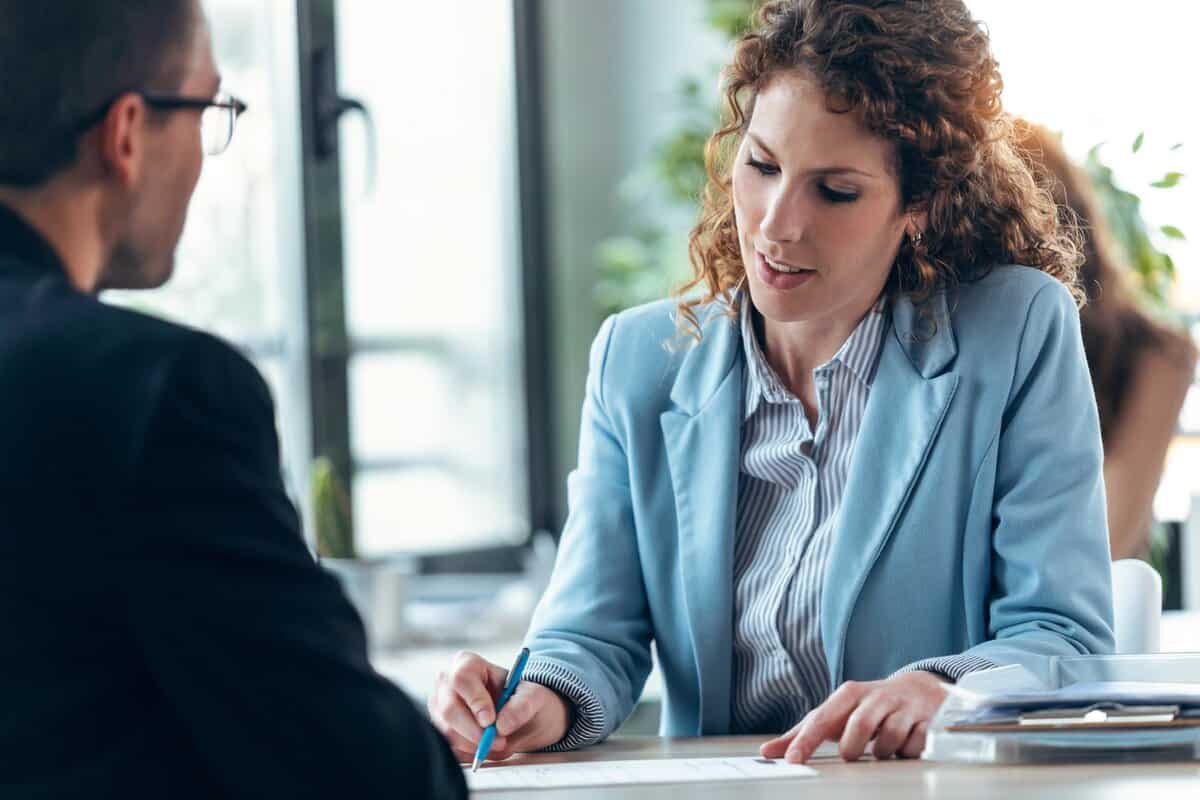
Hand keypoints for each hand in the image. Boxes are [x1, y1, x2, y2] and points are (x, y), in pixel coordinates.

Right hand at [428, 650, 571, 763]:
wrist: (522, 719)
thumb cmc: (524, 701)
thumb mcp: (534, 696)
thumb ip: (523, 705)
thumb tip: (502, 724)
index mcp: (468, 663)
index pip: (461, 679)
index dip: (475, 701)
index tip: (491, 720)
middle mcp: (447, 683)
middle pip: (449, 709)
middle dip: (475, 731)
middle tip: (500, 741)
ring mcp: (439, 708)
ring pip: (448, 732)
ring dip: (476, 745)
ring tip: (499, 743)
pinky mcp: (439, 730)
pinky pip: (449, 748)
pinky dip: (470, 753)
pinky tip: (486, 747)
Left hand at [760, 671, 948, 762]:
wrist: (920, 689)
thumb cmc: (869, 706)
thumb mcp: (837, 713)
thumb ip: (804, 732)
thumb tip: (769, 750)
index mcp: (849, 694)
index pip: (822, 718)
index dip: (806, 740)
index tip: (792, 760)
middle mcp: (876, 696)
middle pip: (859, 726)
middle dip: (853, 748)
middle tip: (852, 755)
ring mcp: (903, 707)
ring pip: (888, 740)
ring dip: (882, 752)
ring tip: (882, 748)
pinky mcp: (927, 720)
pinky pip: (915, 746)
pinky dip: (907, 752)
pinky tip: (905, 746)